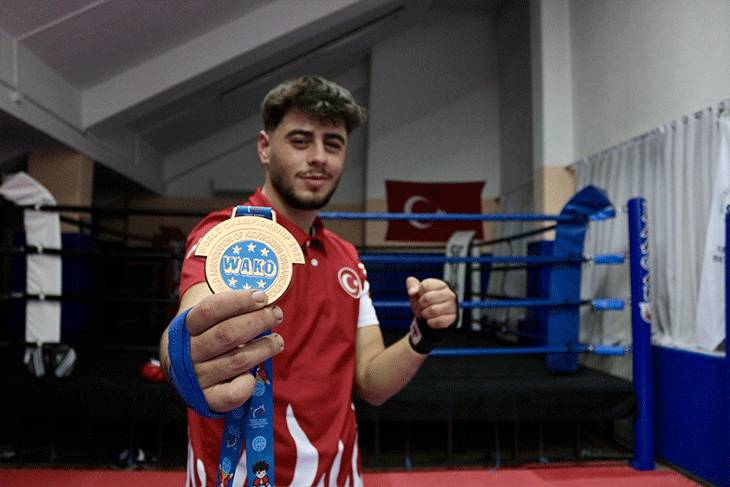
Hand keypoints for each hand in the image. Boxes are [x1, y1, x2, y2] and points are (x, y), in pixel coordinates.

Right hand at [182, 289, 283, 412]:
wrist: (179, 373)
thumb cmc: (203, 339)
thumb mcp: (205, 320)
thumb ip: (228, 310)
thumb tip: (264, 301)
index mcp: (185, 326)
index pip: (211, 309)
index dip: (239, 301)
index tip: (262, 297)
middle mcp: (187, 352)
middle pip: (228, 333)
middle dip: (259, 321)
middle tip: (276, 315)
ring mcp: (196, 377)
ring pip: (237, 360)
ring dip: (264, 348)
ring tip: (277, 341)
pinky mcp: (207, 399)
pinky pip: (232, 394)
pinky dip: (248, 384)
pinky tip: (253, 374)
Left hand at [405, 276, 457, 328]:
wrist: (435, 314)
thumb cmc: (425, 300)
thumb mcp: (417, 290)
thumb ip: (412, 285)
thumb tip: (412, 292)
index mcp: (441, 285)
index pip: (426, 285)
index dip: (419, 292)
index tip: (421, 296)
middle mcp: (449, 294)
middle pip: (428, 298)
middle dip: (420, 304)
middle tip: (422, 306)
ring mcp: (452, 306)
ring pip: (432, 310)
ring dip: (424, 314)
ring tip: (426, 312)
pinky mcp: (452, 318)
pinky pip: (437, 322)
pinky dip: (430, 322)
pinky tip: (431, 319)